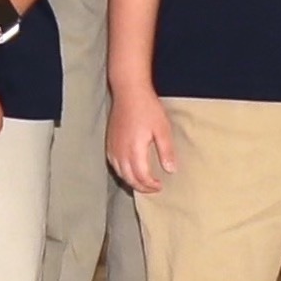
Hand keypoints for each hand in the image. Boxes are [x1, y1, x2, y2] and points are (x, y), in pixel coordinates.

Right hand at [109, 84, 180, 198]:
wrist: (129, 92)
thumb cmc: (147, 108)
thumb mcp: (162, 129)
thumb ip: (166, 151)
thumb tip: (170, 169)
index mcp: (134, 150)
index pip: (141, 176)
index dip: (151, 185)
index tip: (160, 186)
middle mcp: (121, 151)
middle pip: (129, 178)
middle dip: (141, 187)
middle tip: (153, 188)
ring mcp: (113, 147)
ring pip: (120, 173)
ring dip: (131, 181)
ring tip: (143, 182)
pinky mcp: (109, 142)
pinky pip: (113, 164)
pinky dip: (121, 172)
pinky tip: (128, 170)